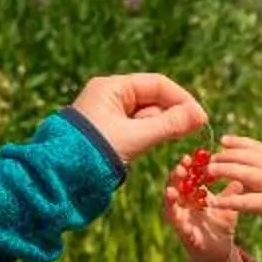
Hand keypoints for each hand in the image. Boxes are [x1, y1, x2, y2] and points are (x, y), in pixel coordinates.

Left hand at [71, 74, 208, 162]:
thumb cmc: (96, 152)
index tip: (200, 117)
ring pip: (147, 115)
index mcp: (111, 88)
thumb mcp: (136, 137)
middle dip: (174, 113)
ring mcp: (109, 114)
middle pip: (153, 98)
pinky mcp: (110, 132)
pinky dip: (151, 133)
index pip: (157, 84)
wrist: (61, 177)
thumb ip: (169, 125)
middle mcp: (110, 96)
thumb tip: (199, 116)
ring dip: (163, 125)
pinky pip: (138, 127)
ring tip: (177, 137)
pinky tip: (159, 142)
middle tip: (194, 129)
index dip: (182, 99)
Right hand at [162, 167, 245, 261]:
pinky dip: (174, 215)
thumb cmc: (221, 226)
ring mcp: (182, 218)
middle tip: (182, 165)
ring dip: (171, 195)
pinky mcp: (183, 233)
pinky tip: (173, 210)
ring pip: (172, 204)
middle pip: (177, 185)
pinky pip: (177, 224)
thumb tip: (241, 174)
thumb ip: (232, 191)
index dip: (189, 166)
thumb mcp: (228, 206)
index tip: (191, 155)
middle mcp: (185, 204)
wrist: (219, 251)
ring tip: (171, 187)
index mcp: (194, 195)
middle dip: (177, 175)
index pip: (189, 176)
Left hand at [204, 135, 261, 261]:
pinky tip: (214, 203)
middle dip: (227, 155)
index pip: (256, 147)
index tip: (223, 140)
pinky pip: (245, 202)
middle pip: (247, 157)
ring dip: (226, 170)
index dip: (239, 142)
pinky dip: (228, 201)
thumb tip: (244, 167)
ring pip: (245, 173)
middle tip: (209, 159)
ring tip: (209, 171)